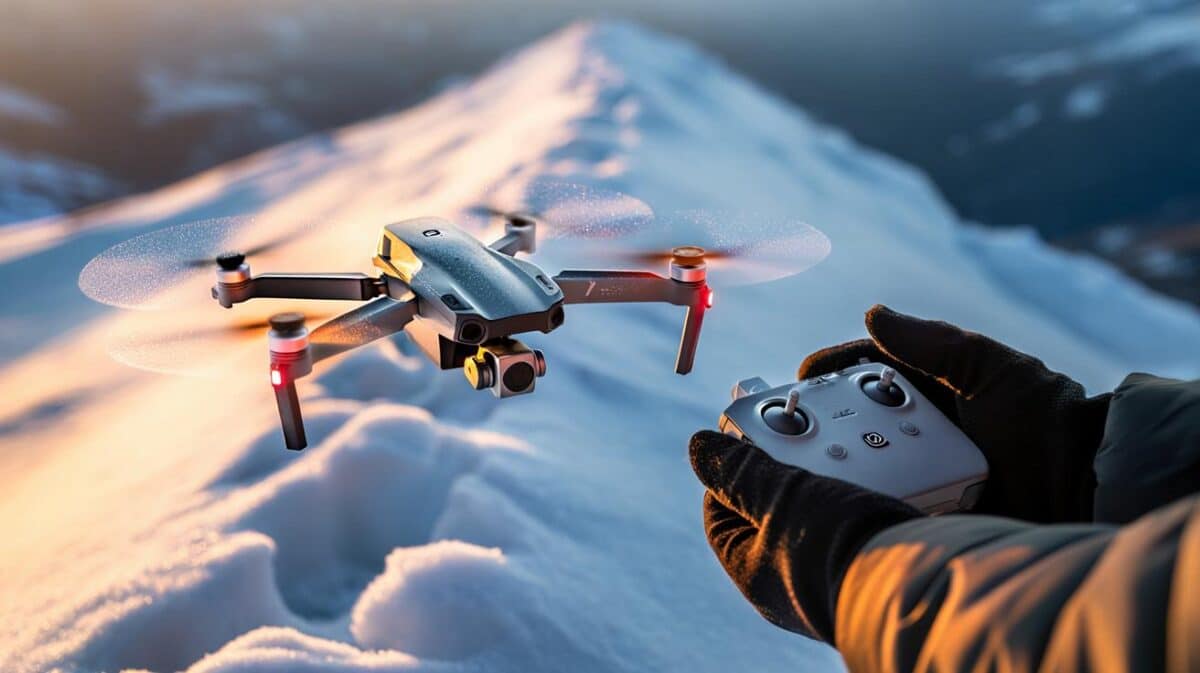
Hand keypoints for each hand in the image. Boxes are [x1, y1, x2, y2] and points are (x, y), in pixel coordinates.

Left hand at [689, 430, 921, 642]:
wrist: (925, 585)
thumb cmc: (838, 548)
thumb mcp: (779, 497)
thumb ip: (741, 472)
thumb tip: (698, 449)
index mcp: (754, 572)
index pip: (720, 514)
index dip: (729, 472)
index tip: (745, 439)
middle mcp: (793, 582)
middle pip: (776, 510)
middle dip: (789, 468)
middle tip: (801, 437)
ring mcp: (836, 576)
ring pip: (824, 513)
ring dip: (834, 478)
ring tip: (845, 451)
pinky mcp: (879, 566)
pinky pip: (864, 523)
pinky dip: (869, 496)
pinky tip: (884, 476)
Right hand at [798, 305, 1110, 522]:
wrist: (1088, 487)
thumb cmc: (1044, 419)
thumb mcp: (992, 369)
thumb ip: (936, 343)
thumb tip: (874, 313)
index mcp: (933, 385)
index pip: (867, 370)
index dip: (830, 372)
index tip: (798, 381)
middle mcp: (921, 426)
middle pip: (854, 417)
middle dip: (819, 419)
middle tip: (787, 426)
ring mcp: (922, 469)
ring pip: (861, 461)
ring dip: (831, 462)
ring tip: (802, 464)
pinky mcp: (929, 508)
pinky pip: (884, 500)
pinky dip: (859, 499)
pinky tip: (834, 500)